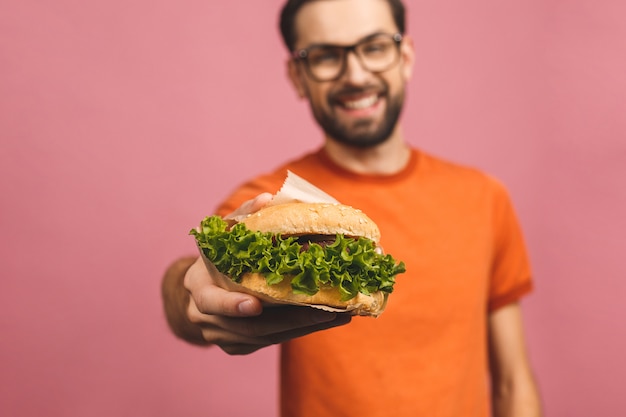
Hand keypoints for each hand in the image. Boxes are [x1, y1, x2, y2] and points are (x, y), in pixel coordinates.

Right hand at [184, 193, 351, 354]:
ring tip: (338, 315)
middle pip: (248, 327)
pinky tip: (326, 321)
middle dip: (289, 320)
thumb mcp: (225, 232)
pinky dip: (298, 332)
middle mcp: (205, 316)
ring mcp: (221, 335)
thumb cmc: (220, 255)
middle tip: (324, 311)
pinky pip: (270, 342)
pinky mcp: (237, 346)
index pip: (212, 301)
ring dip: (302, 328)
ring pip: (264, 338)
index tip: (257, 305)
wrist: (204, 288)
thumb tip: (267, 199)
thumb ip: (244, 216)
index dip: (232, 305)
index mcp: (199, 286)